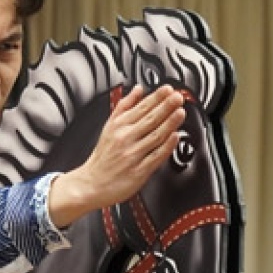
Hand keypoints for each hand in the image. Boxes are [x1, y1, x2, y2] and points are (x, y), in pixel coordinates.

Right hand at [46, 84, 186, 226]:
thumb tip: (138, 89)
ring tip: (180, 113)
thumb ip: (125, 106)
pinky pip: (155, 156)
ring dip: (169, 123)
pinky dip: (166, 146)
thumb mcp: (109, 126)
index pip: (141, 108)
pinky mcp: (139, 171)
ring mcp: (133, 154)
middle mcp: (126, 138)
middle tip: (178, 97)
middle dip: (166, 107)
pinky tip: (175, 137)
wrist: (92, 183)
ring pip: (154, 136)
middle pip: (149, 119)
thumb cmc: (103, 157)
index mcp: (119, 126)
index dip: (156, 97)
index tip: (168, 89)